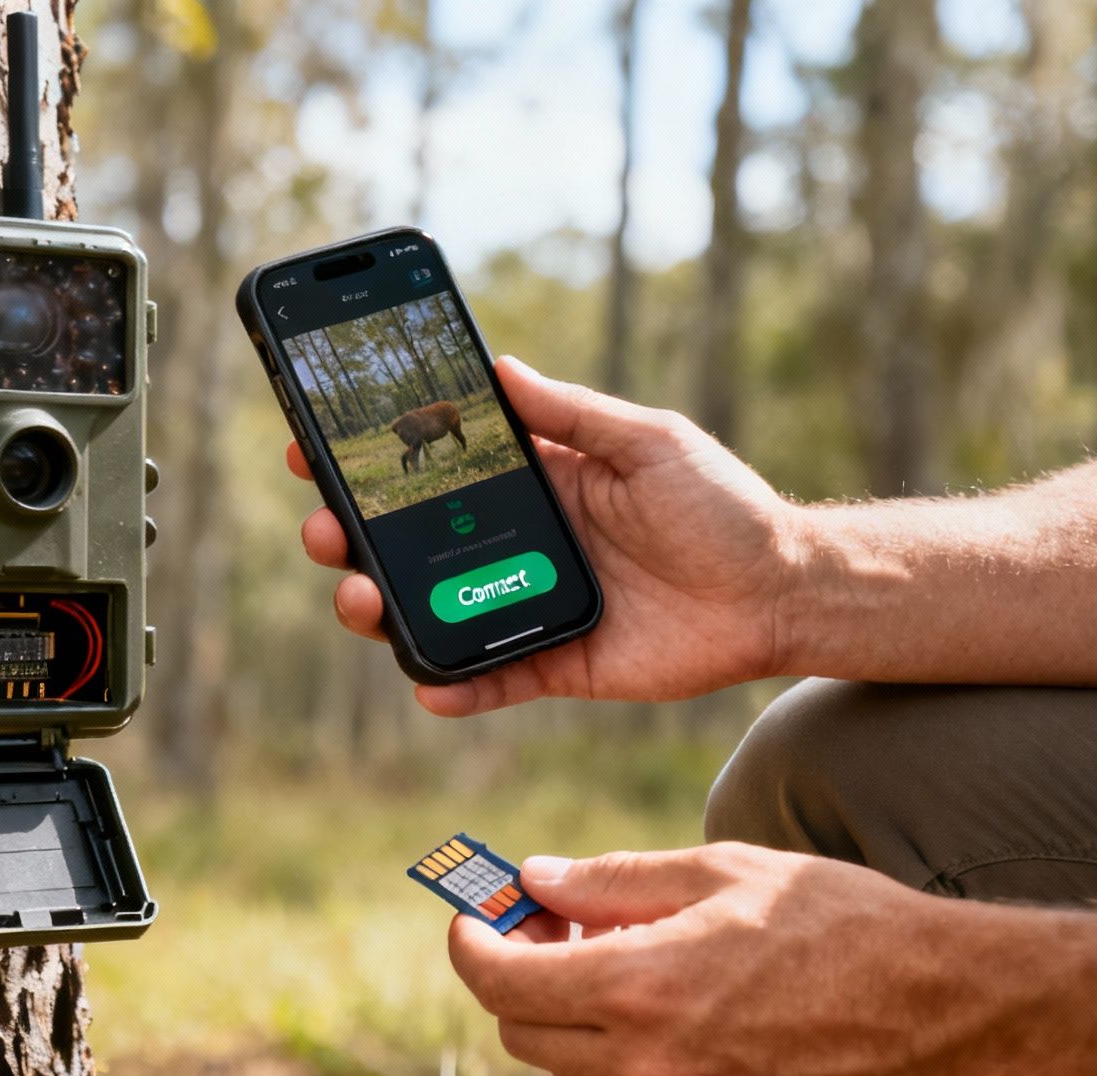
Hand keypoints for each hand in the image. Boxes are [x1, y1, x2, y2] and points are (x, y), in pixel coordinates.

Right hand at [290, 357, 803, 714]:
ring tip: (359, 600)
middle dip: (350, 539)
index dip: (370, 462)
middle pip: (408, 547)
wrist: (783, 590)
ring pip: (431, 615)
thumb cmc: (722, 505)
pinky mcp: (555, 663)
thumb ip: (572, 412)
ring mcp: (527, 606)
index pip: (432, 469)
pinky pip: (490, 680)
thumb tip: (499, 368)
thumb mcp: (648, 441)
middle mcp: (516, 546)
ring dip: (382, 611)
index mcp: (533, 484)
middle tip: (324, 532)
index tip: (313, 450)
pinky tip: (427, 686)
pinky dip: (454, 687)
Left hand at [448, 845, 995, 1075]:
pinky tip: (660, 1001)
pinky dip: (617, 1052)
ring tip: (614, 956)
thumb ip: (610, 880)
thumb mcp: (717, 870)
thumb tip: (533, 878)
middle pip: (525, 1032)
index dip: (473, 943)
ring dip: (566, 1017)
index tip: (475, 913)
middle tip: (549, 923)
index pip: (502, 981)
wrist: (941, 1003)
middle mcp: (651, 1063)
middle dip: (516, 976)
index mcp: (641, 987)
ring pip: (572, 1072)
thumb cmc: (833, 918)